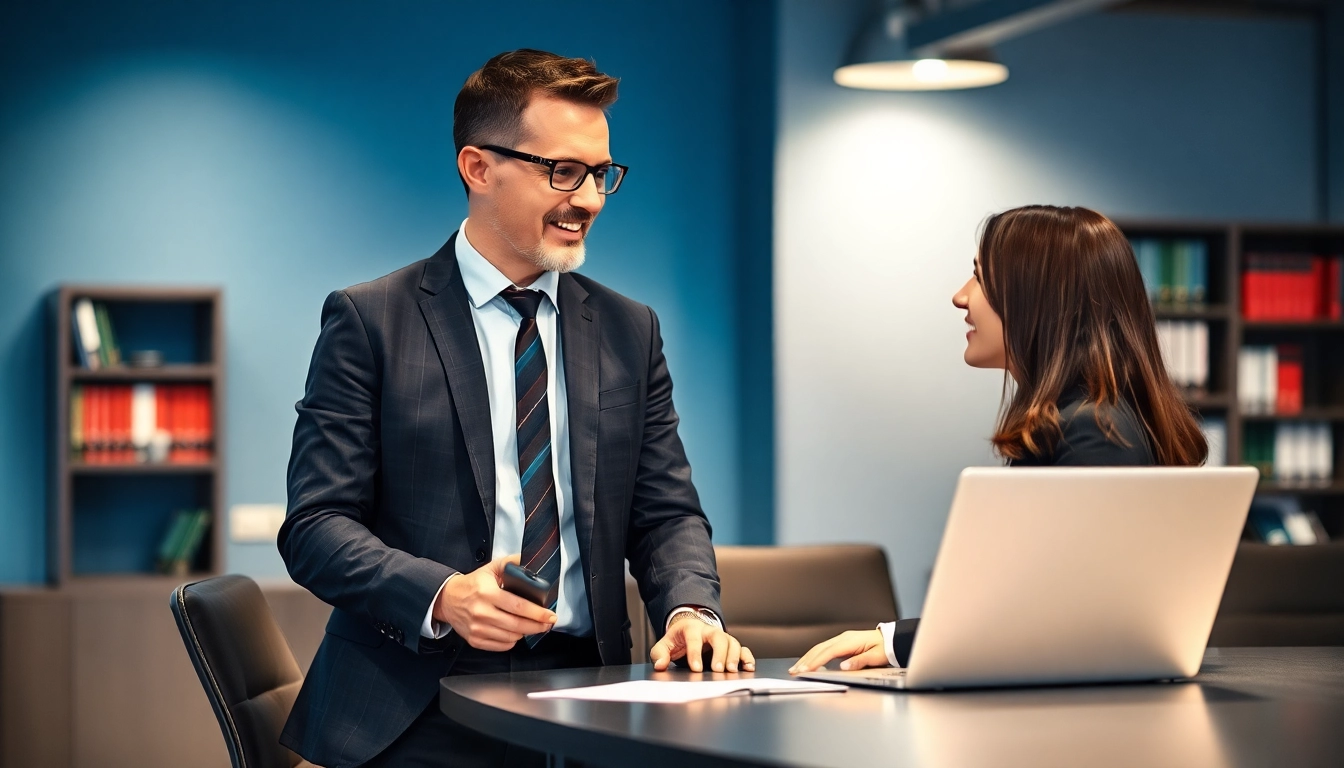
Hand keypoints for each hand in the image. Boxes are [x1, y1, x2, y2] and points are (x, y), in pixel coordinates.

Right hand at [433, 554, 556, 651]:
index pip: (518, 606)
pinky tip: (514, 632)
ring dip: (525, 632)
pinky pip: (501, 645)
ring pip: (511, 637)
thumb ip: (511, 563)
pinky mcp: (475, 640)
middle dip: (537, 626)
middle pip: (517, 625)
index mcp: (487, 593)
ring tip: (530, 625)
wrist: (447, 599)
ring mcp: (478, 628)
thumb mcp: (491, 568)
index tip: (549, 615)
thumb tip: (531, 559)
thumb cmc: (472, 584)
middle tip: (547, 623)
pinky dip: (512, 640)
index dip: (537, 613)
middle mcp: (482, 612)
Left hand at [650, 613, 755, 672]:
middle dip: (719, 653)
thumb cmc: (678, 639)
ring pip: (732, 642)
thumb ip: (659, 654)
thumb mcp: (664, 644)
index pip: (694, 639)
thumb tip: (660, 665)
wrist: (689, 629)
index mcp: (691, 628)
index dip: (695, 653)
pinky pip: (742, 649)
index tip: (696, 668)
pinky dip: (747, 658)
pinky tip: (748, 668)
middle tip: (718, 670)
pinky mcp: (730, 645)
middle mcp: (709, 630)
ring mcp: (722, 637)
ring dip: (734, 656)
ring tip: (731, 671)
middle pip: (718, 637)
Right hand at [789, 629, 886, 674]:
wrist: (890, 640)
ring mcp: (841, 640)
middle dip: (805, 660)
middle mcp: (843, 638)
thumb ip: (859, 662)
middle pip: (819, 649)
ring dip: (807, 658)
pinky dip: (814, 656)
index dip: (815, 661)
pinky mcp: (841, 643)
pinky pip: (824, 649)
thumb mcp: (875, 657)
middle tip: (794, 671)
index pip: (828, 652)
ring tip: (796, 668)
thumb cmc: (884, 648)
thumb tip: (843, 667)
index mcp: (850, 641)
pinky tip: (808, 662)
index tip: (805, 670)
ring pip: (819, 648)